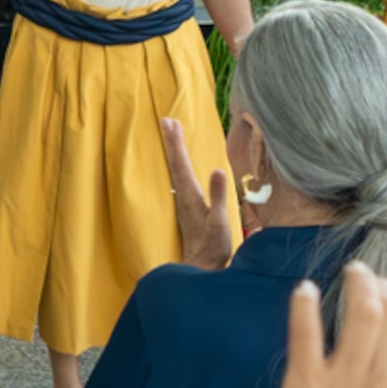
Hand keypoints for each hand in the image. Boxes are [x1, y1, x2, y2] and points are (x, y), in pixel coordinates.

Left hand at [162, 117, 241, 269]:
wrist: (202, 267)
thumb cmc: (213, 247)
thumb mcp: (220, 221)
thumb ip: (219, 196)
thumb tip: (217, 169)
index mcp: (191, 196)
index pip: (181, 163)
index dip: (176, 143)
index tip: (171, 123)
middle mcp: (184, 196)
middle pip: (175, 163)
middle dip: (171, 141)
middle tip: (166, 120)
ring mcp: (183, 202)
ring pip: (176, 170)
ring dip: (173, 151)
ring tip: (171, 134)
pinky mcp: (186, 208)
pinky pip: (180, 179)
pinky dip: (178, 165)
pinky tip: (179, 164)